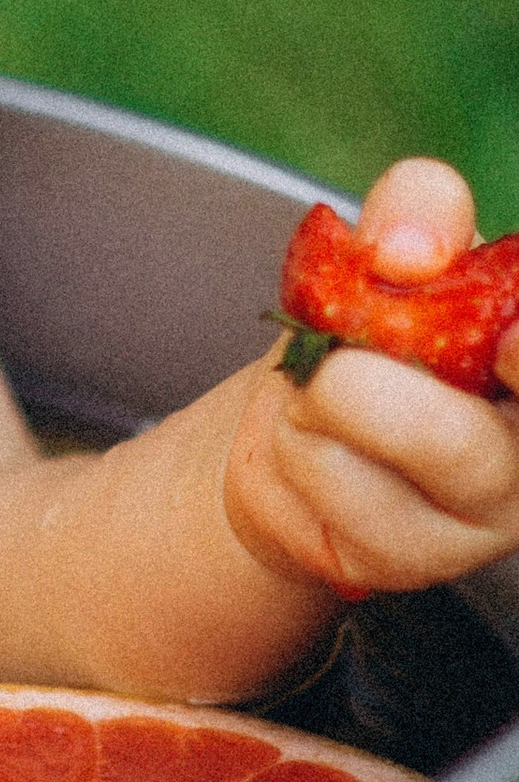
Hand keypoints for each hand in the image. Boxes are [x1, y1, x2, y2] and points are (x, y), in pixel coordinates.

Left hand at [224, 159, 518, 598]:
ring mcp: (472, 529)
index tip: (504, 345)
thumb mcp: (401, 249)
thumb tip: (407, 249)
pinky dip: (284, 450)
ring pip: (361, 469)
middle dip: (363, 389)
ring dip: (307, 412)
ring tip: (323, 400)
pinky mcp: (400, 565)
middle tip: (337, 361)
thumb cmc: (379, 331)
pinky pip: (315, 496)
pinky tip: (312, 449)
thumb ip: (419, 215)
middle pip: (462, 449)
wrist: (305, 415)